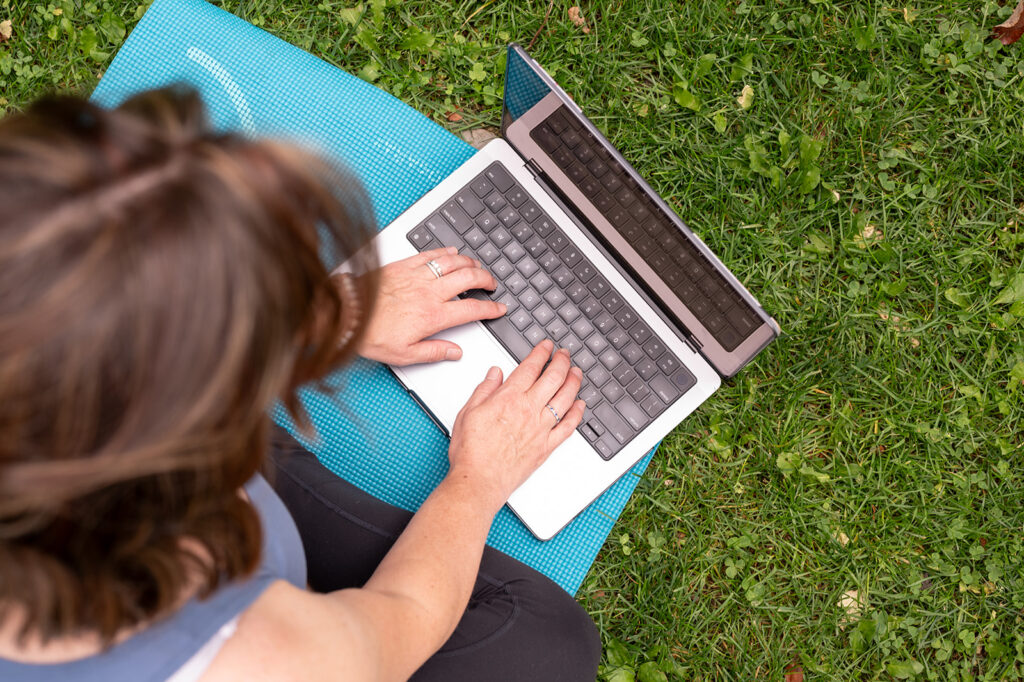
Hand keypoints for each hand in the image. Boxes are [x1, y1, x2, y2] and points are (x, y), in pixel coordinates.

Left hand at [356, 247, 505, 365]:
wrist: (346, 313)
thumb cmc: (370, 333)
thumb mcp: (404, 354)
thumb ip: (434, 352)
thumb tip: (454, 353)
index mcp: (433, 316)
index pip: (472, 310)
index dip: (490, 308)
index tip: (499, 308)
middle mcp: (429, 293)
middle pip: (469, 280)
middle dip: (486, 280)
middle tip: (492, 284)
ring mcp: (417, 276)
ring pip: (453, 263)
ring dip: (470, 264)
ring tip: (477, 268)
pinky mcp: (404, 265)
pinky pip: (430, 254)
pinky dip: (446, 251)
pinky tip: (452, 252)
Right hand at [446, 340, 584, 513]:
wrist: (479, 481)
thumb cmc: (471, 452)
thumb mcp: (468, 412)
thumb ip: (484, 390)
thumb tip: (495, 374)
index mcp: (509, 399)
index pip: (531, 367)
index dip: (541, 352)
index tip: (547, 346)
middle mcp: (529, 411)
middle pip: (553, 378)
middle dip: (562, 361)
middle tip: (565, 353)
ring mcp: (541, 429)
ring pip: (565, 398)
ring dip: (574, 381)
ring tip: (577, 372)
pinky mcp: (547, 446)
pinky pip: (568, 426)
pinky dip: (577, 413)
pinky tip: (580, 405)